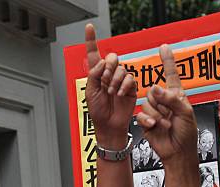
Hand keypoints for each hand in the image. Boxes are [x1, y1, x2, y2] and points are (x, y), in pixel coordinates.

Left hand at [85, 24, 136, 147]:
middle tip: (104, 81)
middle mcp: (109, 74)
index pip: (93, 53)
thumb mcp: (90, 92)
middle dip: (108, 68)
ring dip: (115, 80)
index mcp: (96, 74)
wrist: (109, 126)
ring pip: (121, 68)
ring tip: (111, 93)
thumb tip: (104, 62)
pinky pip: (129, 78)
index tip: (89, 28)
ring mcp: (120, 80)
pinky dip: (123, 85)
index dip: (91, 40)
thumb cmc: (98, 112)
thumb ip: (94, 74)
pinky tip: (119, 94)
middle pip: (112, 57)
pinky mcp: (130, 87)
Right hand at [135, 44, 197, 163]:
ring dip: (158, 115)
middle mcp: (164, 102)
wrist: (178, 153)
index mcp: (176, 96)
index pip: (171, 75)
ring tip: (167, 125)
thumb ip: (171, 99)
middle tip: (171, 116)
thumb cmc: (187, 134)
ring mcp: (155, 111)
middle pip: (154, 91)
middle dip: (162, 104)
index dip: (167, 61)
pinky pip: (141, 115)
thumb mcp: (185, 113)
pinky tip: (155, 126)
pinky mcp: (146, 122)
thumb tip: (155, 88)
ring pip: (147, 103)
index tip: (164, 47)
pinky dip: (148, 121)